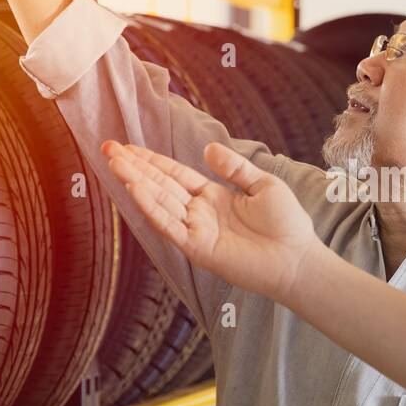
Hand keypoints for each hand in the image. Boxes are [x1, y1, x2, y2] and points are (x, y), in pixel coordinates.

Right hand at [102, 141, 325, 304]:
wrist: (298, 258)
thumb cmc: (287, 224)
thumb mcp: (262, 184)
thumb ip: (234, 167)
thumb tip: (208, 148)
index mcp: (213, 196)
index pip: (174, 175)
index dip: (151, 160)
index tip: (127, 147)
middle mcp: (199, 212)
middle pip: (160, 185)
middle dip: (134, 167)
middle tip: (108, 149)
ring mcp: (196, 230)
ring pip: (159, 202)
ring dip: (136, 183)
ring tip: (115, 163)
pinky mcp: (198, 248)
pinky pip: (169, 225)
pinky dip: (152, 207)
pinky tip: (135, 189)